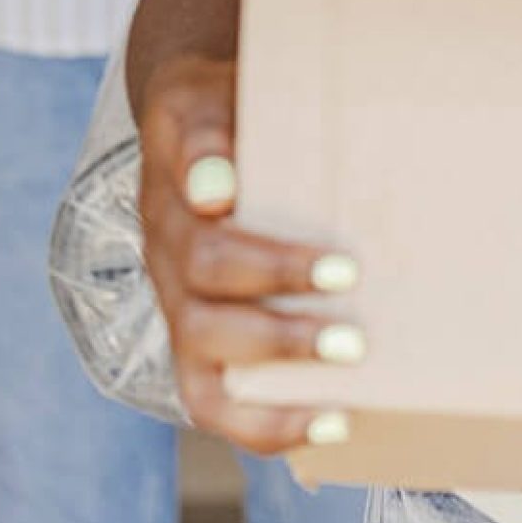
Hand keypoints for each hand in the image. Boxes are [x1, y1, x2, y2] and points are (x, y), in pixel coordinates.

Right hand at [137, 53, 363, 455]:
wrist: (191, 122)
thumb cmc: (219, 110)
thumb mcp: (205, 96)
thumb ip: (208, 133)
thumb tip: (214, 188)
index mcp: (172, 201)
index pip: (205, 244)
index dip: (267, 263)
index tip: (338, 269)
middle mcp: (167, 260)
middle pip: (204, 308)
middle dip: (281, 332)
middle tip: (355, 329)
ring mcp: (178, 307)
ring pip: (202, 367)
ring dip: (275, 382)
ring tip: (345, 389)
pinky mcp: (198, 343)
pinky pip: (216, 401)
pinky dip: (267, 425)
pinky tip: (329, 426)